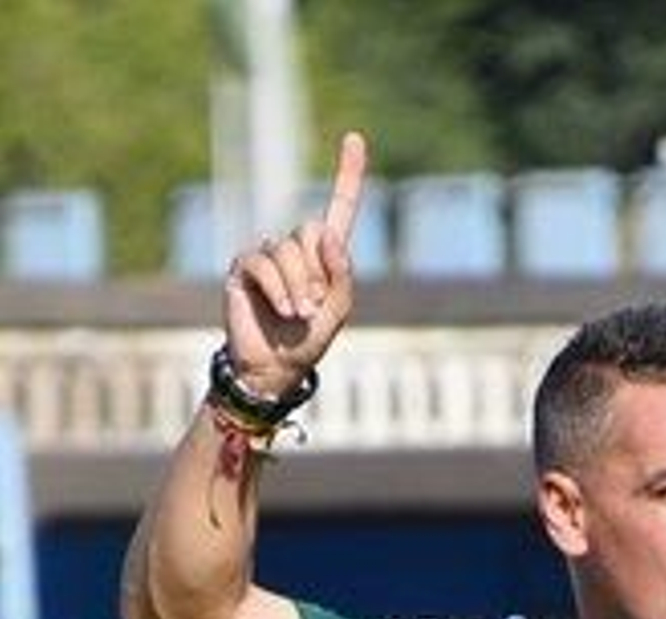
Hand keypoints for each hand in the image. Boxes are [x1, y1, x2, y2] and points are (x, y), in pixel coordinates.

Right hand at [223, 130, 367, 398]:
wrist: (274, 367)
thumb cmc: (307, 340)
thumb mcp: (337, 310)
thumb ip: (341, 274)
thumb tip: (326, 233)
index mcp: (324, 255)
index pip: (339, 207)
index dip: (348, 174)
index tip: (354, 137)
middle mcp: (295, 247)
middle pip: (310, 230)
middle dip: (316, 272)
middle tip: (312, 306)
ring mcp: (268, 255)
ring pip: (287, 250)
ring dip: (298, 287)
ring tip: (297, 315)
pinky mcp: (244, 266)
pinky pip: (262, 263)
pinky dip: (276, 288)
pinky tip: (282, 309)